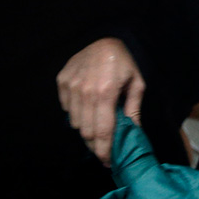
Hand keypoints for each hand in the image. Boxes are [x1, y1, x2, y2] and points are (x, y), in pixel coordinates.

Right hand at [57, 37, 144, 165]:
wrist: (106, 37)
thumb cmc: (126, 61)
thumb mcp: (137, 83)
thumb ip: (134, 109)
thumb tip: (134, 134)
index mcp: (105, 93)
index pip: (102, 131)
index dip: (104, 150)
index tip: (107, 161)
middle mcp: (85, 91)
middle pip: (86, 131)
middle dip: (95, 143)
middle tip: (105, 145)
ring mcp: (71, 86)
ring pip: (74, 121)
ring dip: (86, 126)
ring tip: (98, 120)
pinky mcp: (62, 81)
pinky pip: (66, 107)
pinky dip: (76, 111)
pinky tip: (88, 103)